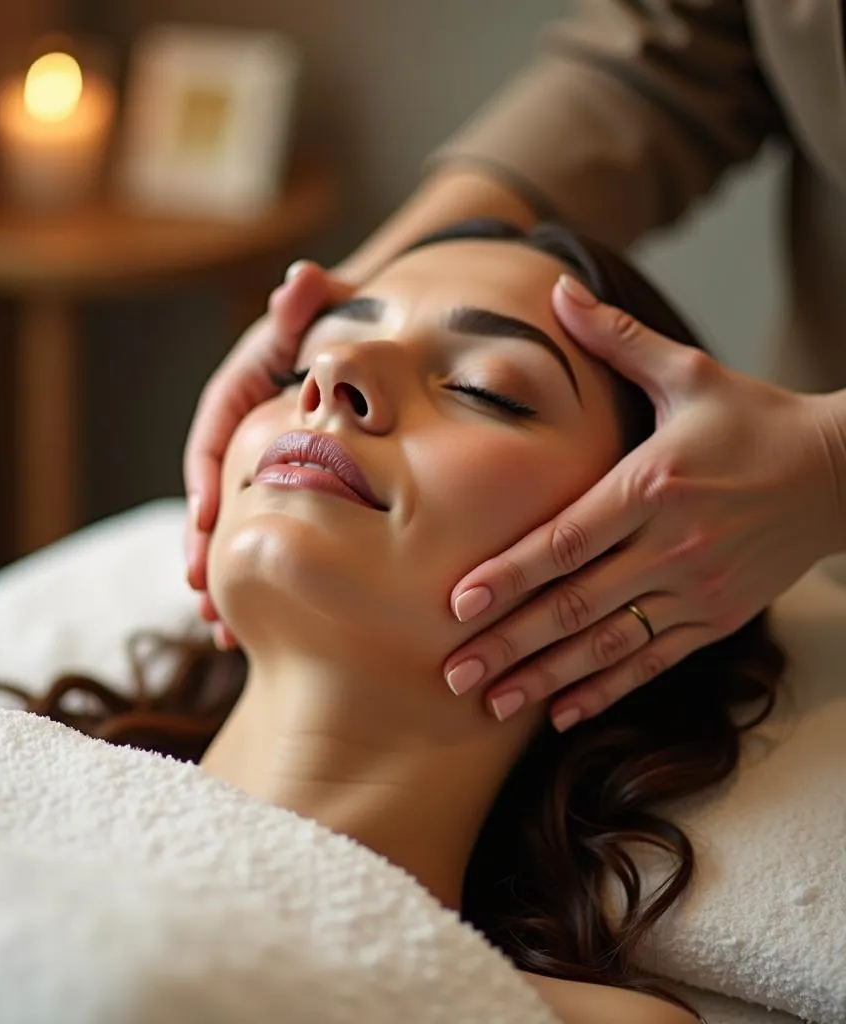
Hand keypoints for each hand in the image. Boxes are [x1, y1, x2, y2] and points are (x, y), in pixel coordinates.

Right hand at [184, 261, 354, 646]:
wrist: (369, 345)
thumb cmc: (348, 326)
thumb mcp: (331, 310)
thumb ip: (312, 303)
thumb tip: (301, 280)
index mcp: (240, 392)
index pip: (213, 436)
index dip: (207, 478)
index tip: (206, 518)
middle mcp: (242, 434)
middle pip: (212, 495)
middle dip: (205, 547)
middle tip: (203, 595)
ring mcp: (259, 467)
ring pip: (233, 528)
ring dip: (224, 578)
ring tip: (221, 628)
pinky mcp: (282, 491)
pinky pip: (262, 538)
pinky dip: (256, 579)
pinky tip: (255, 627)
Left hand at [443, 274, 845, 730]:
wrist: (841, 473)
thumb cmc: (753, 419)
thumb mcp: (688, 373)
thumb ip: (617, 340)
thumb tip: (559, 289)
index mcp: (653, 484)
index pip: (569, 539)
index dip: (512, 575)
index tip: (458, 604)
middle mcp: (673, 545)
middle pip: (577, 604)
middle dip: (510, 642)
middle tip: (452, 673)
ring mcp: (698, 590)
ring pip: (608, 645)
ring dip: (546, 678)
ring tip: (490, 703)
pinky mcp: (718, 619)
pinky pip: (653, 661)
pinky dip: (606, 689)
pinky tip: (562, 712)